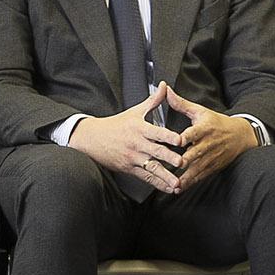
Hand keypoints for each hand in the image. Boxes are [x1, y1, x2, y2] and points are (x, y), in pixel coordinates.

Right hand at [66, 85, 185, 194]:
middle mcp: (137, 144)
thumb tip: (165, 86)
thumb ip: (153, 100)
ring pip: (152, 168)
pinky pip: (146, 177)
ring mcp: (133, 157)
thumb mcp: (134, 111)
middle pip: (156, 151)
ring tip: (177, 183)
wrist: (92, 138)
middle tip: (182, 162)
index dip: (168, 136)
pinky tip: (168, 188)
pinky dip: (157, 184)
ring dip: (166, 176)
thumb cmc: (116, 124)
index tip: (180, 140)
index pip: (157, 132)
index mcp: (140, 128)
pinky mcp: (129, 168)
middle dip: (170, 158)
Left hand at [166, 90, 258, 191]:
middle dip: (184, 160)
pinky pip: (200, 176)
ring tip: (173, 184)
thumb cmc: (216, 122)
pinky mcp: (212, 167)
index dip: (186, 137)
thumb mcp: (200, 111)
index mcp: (204, 128)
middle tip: (172, 165)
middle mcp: (208, 144)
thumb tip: (165, 89)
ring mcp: (211, 157)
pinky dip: (190, 183)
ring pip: (197, 168)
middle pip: (195, 153)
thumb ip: (181, 103)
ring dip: (185, 177)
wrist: (240, 136)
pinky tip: (179, 189)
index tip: (177, 141)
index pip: (194, 133)